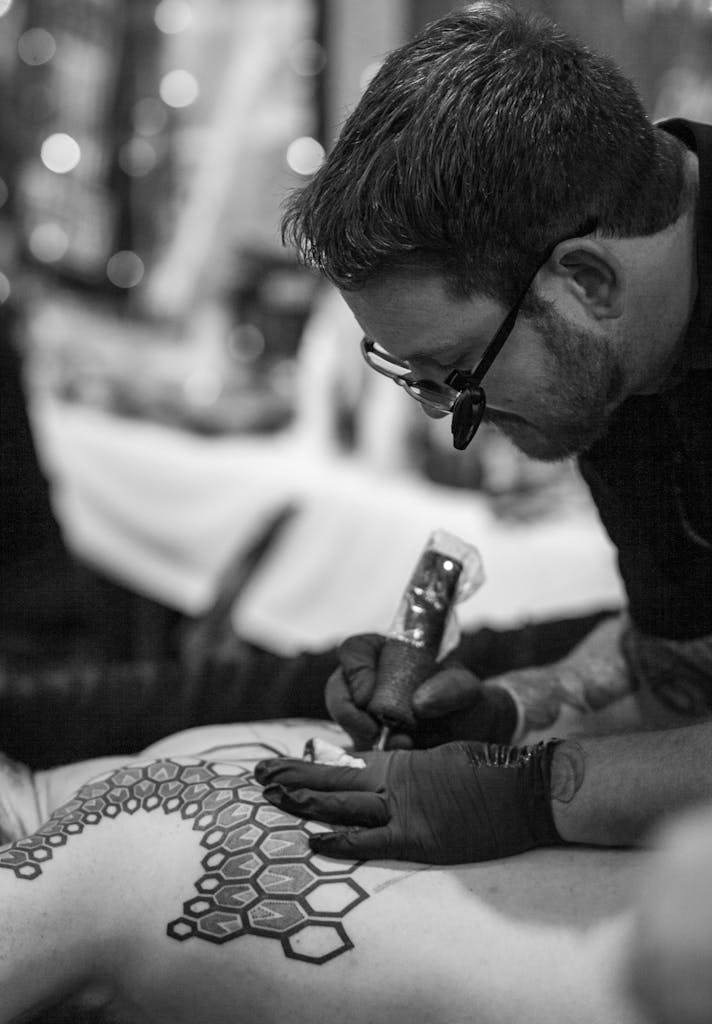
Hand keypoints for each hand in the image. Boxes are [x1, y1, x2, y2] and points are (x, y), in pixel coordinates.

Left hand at [255, 740, 561, 863]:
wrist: (525, 787)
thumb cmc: (489, 771)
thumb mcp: (442, 759)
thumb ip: (409, 768)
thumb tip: (381, 773)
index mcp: (400, 763)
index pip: (341, 766)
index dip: (307, 767)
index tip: (278, 766)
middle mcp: (395, 782)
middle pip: (332, 782)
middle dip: (293, 780)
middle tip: (258, 776)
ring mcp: (406, 810)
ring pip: (343, 804)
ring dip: (304, 801)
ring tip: (270, 796)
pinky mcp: (421, 838)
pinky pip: (373, 840)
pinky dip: (342, 840)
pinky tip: (314, 840)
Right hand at [325, 633, 517, 749]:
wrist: (477, 739)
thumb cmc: (469, 703)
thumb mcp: (468, 689)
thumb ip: (451, 687)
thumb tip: (419, 703)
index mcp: (385, 654)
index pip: (354, 651)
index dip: (356, 671)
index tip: (369, 696)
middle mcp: (369, 683)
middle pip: (337, 690)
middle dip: (350, 713)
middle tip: (374, 731)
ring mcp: (366, 716)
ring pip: (344, 724)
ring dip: (364, 738)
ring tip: (402, 744)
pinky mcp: (370, 746)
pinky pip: (356, 752)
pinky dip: (374, 759)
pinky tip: (402, 757)